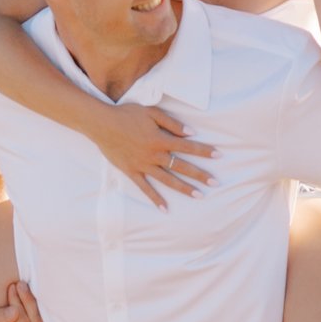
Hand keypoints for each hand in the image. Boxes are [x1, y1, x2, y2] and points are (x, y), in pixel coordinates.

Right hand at [91, 99, 213, 208]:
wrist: (102, 124)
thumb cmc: (127, 114)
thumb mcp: (151, 113)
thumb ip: (172, 124)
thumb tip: (191, 133)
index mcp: (160, 139)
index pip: (187, 146)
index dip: (203, 150)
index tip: (219, 155)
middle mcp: (154, 154)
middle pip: (181, 166)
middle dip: (200, 174)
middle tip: (216, 183)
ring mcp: (143, 165)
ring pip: (167, 180)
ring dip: (184, 188)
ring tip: (199, 196)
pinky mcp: (132, 172)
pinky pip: (145, 188)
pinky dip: (155, 199)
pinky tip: (166, 209)